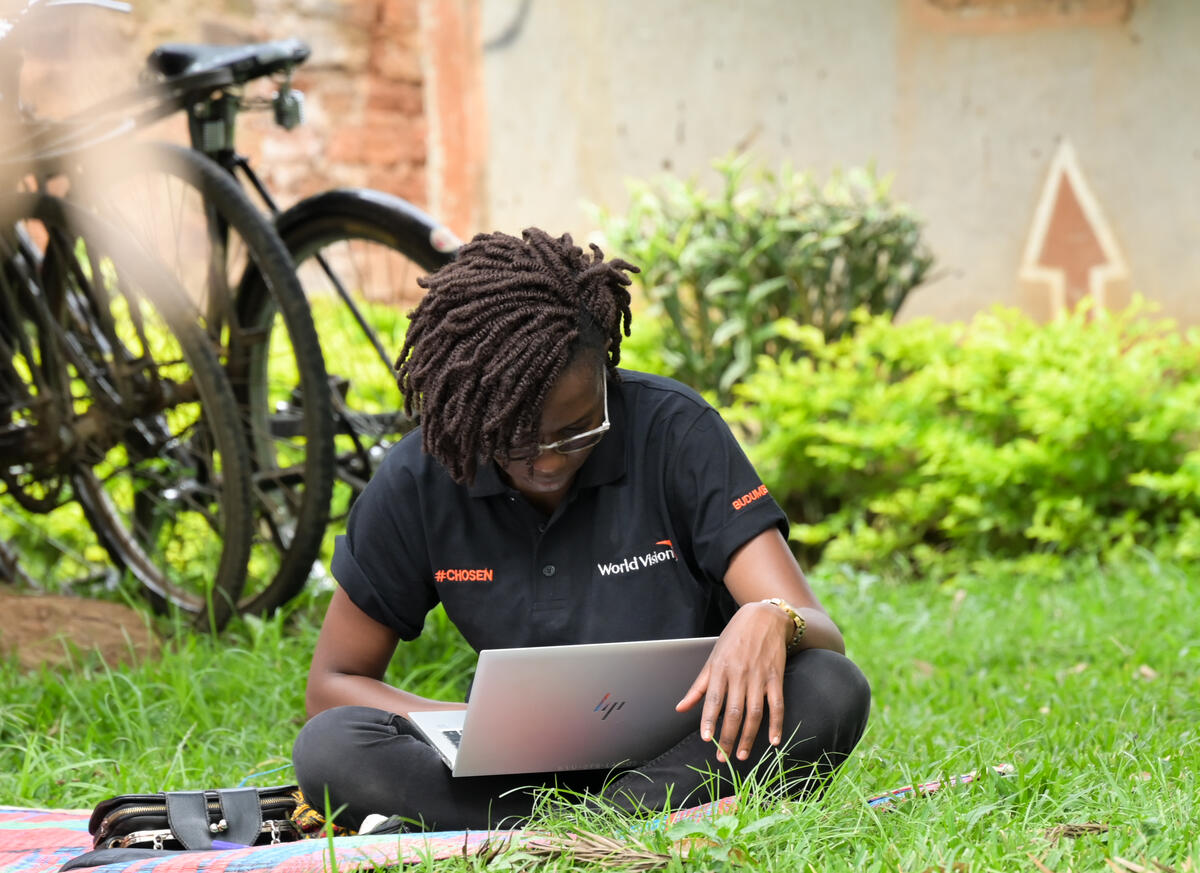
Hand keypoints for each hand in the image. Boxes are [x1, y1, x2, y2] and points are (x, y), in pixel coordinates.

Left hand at [675, 601, 790, 762]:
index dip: (710, 720)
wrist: (764, 617)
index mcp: (720, 669)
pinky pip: (777, 705)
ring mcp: (760, 676)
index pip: (713, 700)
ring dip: (750, 736)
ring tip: (744, 754)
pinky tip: (774, 740)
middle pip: (734, 711)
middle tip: (724, 757)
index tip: (708, 740)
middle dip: (729, 737)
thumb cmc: (734, 638)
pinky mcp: (776, 677)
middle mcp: (740, 674)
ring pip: (755, 712)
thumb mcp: (712, 658)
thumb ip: (698, 686)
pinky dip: (777, 724)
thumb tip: (680, 708)